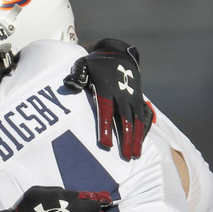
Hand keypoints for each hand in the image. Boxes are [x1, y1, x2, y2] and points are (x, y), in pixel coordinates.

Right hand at [0, 186, 111, 211]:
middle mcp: (75, 211)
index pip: (88, 196)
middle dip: (94, 210)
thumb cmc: (26, 208)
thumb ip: (55, 191)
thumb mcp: (38, 190)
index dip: (91, 199)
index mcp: (67, 197)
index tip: (93, 201)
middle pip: (95, 209)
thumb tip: (66, 193)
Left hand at [64, 38, 152, 160]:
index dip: (105, 128)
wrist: (117, 53)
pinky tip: (140, 144)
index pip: (106, 110)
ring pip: (136, 120)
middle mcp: (122, 93)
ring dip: (136, 138)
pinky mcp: (139, 98)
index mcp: (106, 87)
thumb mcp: (82, 63)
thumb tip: (69, 84)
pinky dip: (142, 130)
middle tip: (126, 157)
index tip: (105, 145)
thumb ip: (76, 74)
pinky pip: (143, 116)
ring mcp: (133, 96)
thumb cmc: (95, 64)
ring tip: (135, 156)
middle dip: (126, 139)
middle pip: (125, 119)